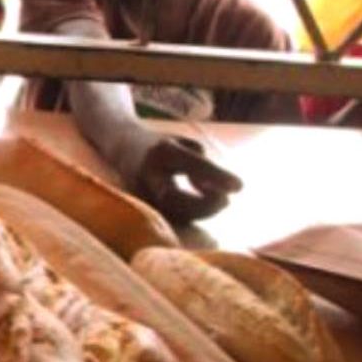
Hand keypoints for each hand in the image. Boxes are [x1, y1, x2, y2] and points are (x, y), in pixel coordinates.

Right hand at [118, 132, 242, 223]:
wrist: (122, 149)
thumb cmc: (162, 146)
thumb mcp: (183, 143)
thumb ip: (201, 164)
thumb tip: (214, 190)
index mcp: (162, 151)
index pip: (191, 164)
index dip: (216, 175)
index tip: (239, 186)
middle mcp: (148, 174)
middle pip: (176, 198)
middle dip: (205, 204)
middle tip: (227, 199)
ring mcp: (143, 194)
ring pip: (174, 213)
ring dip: (202, 210)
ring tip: (219, 198)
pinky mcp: (144, 208)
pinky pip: (172, 217)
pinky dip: (193, 213)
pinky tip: (203, 202)